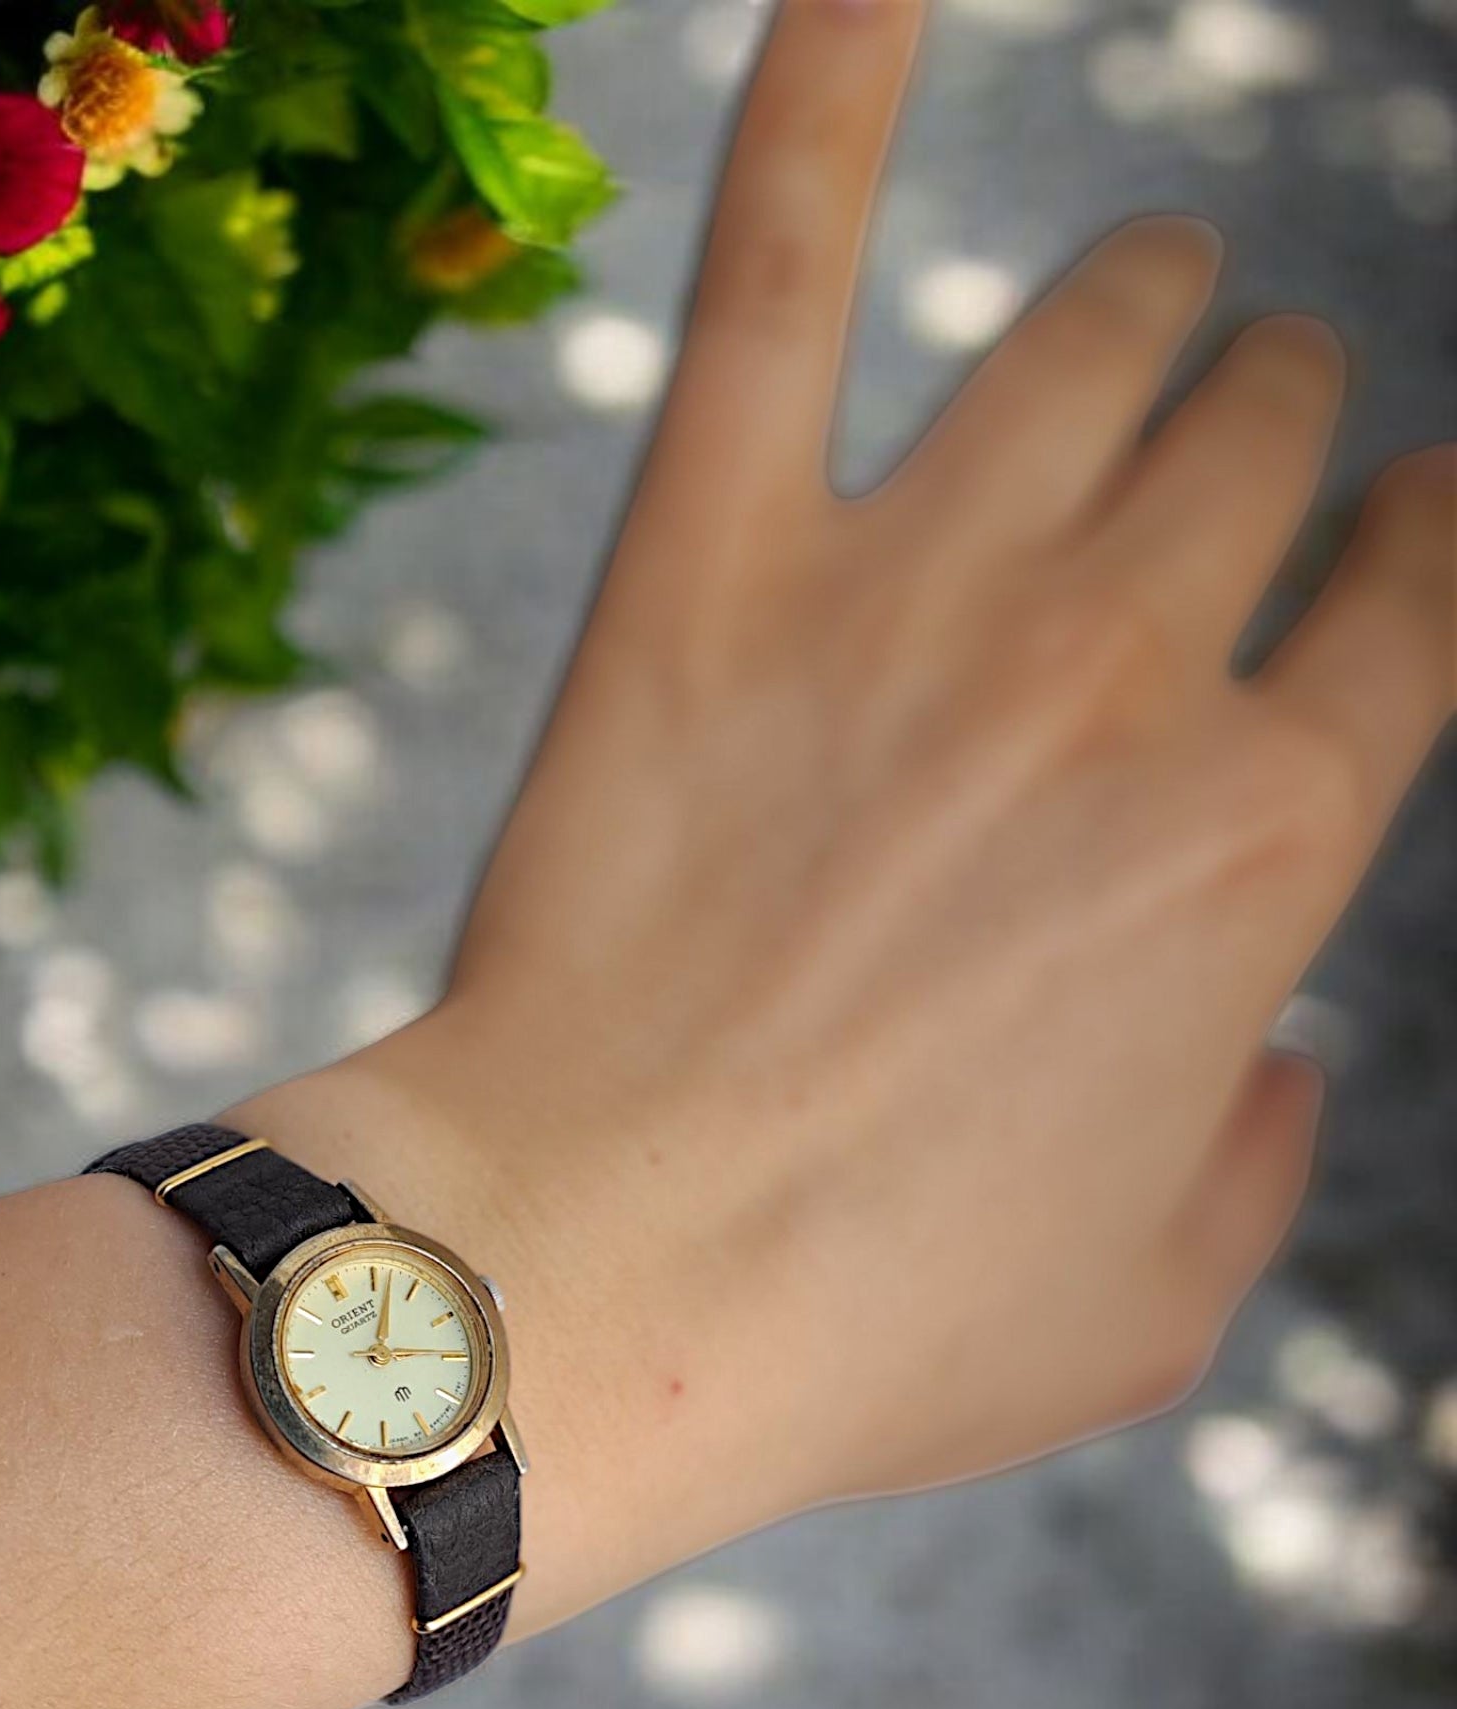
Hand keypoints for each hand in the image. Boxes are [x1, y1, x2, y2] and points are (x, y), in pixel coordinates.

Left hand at [243, 0, 1453, 1620]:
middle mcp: (1127, 676)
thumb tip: (1288, 1054)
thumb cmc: (856, 1331)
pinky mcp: (703, 565)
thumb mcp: (1142, 1312)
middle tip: (1225, 437)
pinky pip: (787, 255)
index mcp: (1265, 848)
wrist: (588, 1281)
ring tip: (1150, 291)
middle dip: (1268, 427)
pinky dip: (834, 76)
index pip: (1417, 600)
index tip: (1400, 523)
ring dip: (1153, 302)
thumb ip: (1260, 1162)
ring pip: (1099, 338)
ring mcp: (913, 597)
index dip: (1417, 546)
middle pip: (1260, 441)